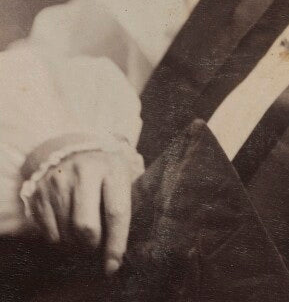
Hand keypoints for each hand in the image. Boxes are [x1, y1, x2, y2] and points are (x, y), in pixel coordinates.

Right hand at [28, 149, 130, 273]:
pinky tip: (67, 232)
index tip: (114, 264)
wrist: (68, 146)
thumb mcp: (122, 172)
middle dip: (93, 246)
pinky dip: (60, 241)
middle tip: (96, 247)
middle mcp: (83, 173)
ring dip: (76, 246)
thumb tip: (127, 239)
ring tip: (83, 240)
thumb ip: (128, 199)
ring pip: (66, 233)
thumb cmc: (103, 166)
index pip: (116, 212)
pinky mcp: (39, 193)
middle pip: (86, 227)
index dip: (116, 243)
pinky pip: (49, 233)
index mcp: (110, 168)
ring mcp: (58, 183)